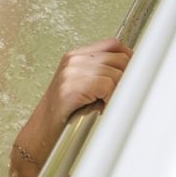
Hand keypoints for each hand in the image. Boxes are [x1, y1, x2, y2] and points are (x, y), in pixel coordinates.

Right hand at [11, 38, 131, 176]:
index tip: (134, 74)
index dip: (129, 57)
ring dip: (119, 92)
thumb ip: (101, 74)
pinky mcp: (70, 88)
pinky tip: (105, 108)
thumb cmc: (65, 113)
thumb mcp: (83, 86)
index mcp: (75, 56)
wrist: (41, 132)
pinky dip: (112, 99)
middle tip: (123, 95)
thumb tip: (134, 73)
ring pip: (116, 74)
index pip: (113, 44)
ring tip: (111, 104)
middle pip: (119, 59)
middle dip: (127, 78)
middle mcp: (73, 60)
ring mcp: (70, 73)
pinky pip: (107, 86)